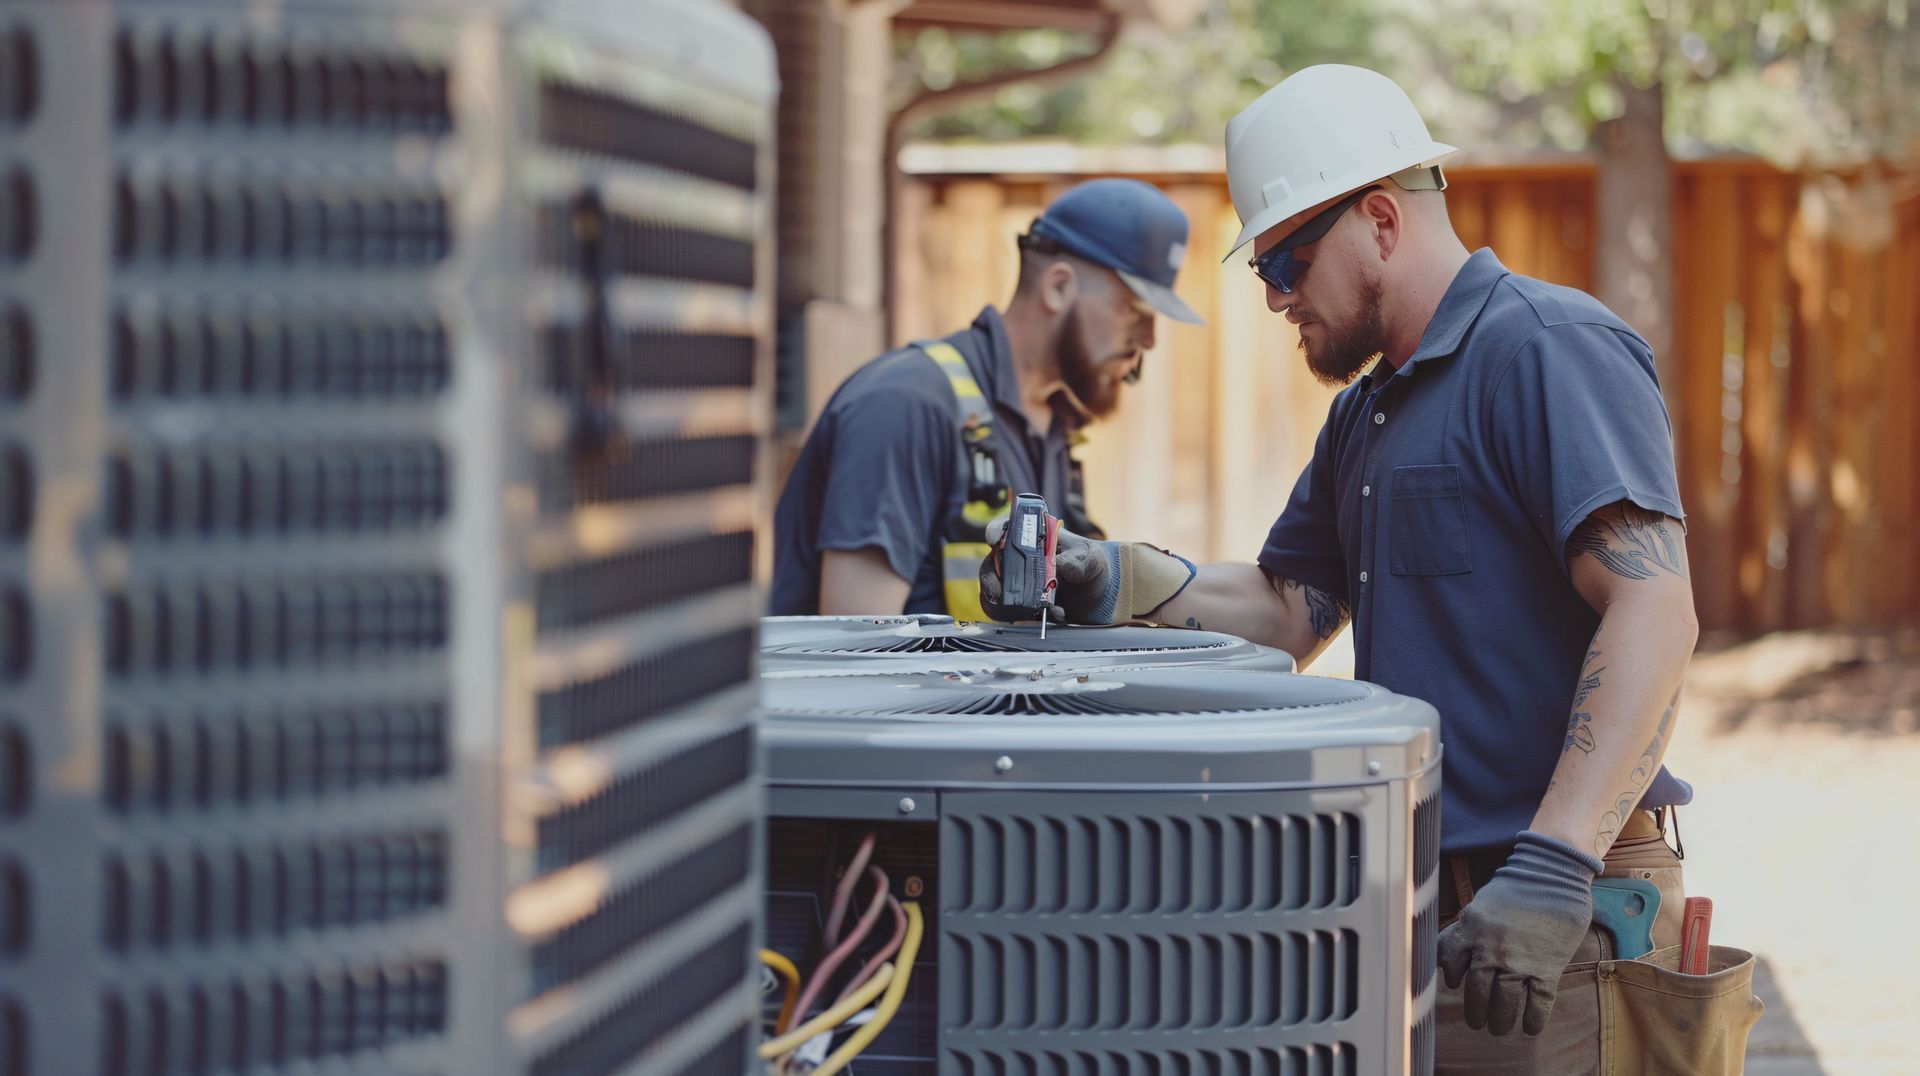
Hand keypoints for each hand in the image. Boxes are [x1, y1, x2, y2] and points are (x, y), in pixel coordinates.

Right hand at [977, 516, 1194, 624]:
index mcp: (1032, 537)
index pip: (1006, 527)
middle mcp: (1018, 558)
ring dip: (1004, 602)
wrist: (1098, 594)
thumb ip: (1077, 560)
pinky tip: (1046, 616)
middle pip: (993, 562)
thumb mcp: (1089, 559)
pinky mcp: (1019, 603)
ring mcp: (1015, 582)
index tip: (996, 539)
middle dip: (993, 577)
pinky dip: (1018, 617)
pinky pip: (1005, 611)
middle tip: (1000, 590)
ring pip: (993, 589)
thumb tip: (1061, 566)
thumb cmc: (1090, 566)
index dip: (996, 530)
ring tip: (1028, 610)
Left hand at [1436, 831, 1603, 1035]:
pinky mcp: (1547, 967)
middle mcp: (1491, 948)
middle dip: (1475, 1011)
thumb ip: (1466, 928)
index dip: (1450, 976)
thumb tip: (1451, 953)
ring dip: (1500, 1020)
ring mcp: (1519, 960)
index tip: (1454, 984)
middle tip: (1477, 1022)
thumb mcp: (1480, 904)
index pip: (1450, 961)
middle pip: (1477, 990)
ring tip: (1498, 1029)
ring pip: (1504, 1001)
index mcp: (1470, 929)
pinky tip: (1530, 1028)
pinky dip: (1534, 1019)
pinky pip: (1538, 1002)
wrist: (1551, 874)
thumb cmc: (1515, 887)